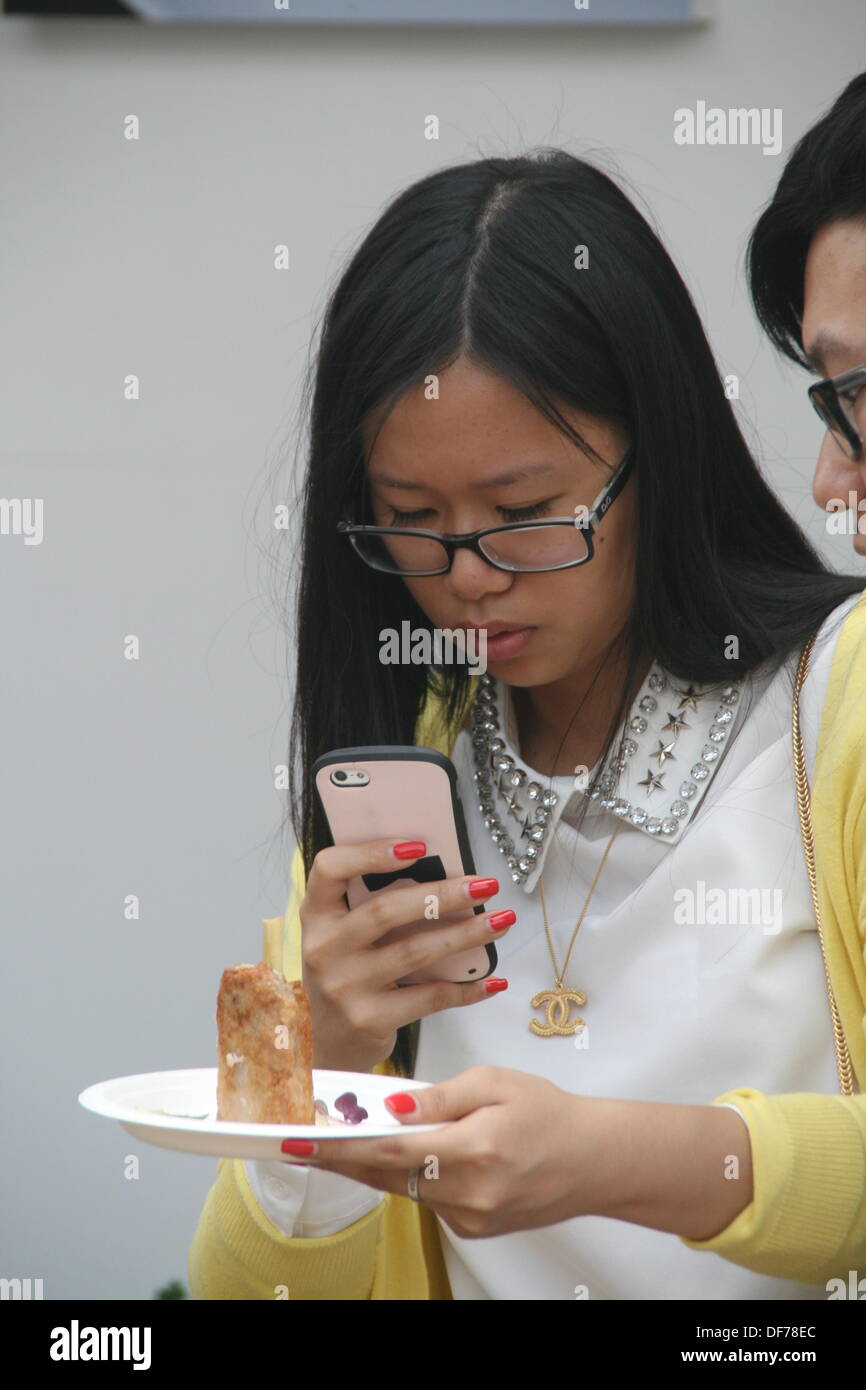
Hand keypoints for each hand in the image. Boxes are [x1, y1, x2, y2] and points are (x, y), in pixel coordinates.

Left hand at [283, 1065, 610, 1238]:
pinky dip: (411, 1175)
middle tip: (300, 1143)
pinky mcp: (471, 1228)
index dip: (339, 1147)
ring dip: (374, 1165)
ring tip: (345, 1140)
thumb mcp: (494, 1082)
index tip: (300, 1142)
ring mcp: (469, 1218)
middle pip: (386, 1174)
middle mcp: (469, 1193)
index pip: (389, 1149)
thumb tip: (391, 1107)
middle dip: (341, 1158)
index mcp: (474, 1149)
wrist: (592, 1161)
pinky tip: (411, 1153)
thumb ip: (439, 1097)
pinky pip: (427, 1198)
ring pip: (403, 1188)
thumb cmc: (547, 1112)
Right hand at [299, 840, 511, 1072]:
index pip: (330, 869)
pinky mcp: (369, 1018)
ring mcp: (345, 985)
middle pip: (387, 909)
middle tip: (485, 885)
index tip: (418, 845)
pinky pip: (429, 997)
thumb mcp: (341, 934)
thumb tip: (442, 875)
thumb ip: (371, 905)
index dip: (370, 852)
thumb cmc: (345, 972)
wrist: (327, 1041)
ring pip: (415, 951)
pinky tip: (492, 979)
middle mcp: (324, 947)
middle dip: (444, 894)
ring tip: (501, 921)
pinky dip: (466, 988)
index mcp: (316, 915)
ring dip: (466, 934)